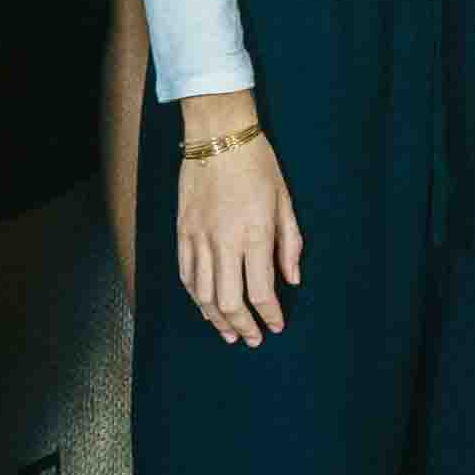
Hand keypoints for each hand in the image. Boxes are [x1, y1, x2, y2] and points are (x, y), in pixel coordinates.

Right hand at [174, 120, 301, 344]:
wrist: (218, 135)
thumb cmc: (258, 164)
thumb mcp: (285, 201)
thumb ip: (290, 244)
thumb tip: (292, 279)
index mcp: (255, 235)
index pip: (261, 292)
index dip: (270, 316)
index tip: (277, 326)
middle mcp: (224, 242)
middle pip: (229, 302)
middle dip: (243, 327)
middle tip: (252, 339)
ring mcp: (198, 238)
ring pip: (203, 295)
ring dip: (217, 320)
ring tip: (229, 333)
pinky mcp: (182, 232)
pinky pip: (186, 275)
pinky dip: (196, 298)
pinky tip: (206, 308)